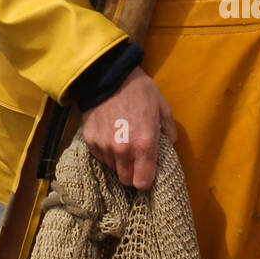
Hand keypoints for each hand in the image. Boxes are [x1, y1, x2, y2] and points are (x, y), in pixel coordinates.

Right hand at [80, 66, 176, 190]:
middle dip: (132, 173)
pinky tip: (111, 136)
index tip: (148, 172)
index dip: (147, 180)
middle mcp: (123, 150)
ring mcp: (104, 146)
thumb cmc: (140, 91)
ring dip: (119, 161)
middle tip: (136, 159)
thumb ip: (169, 132)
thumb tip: (169, 146)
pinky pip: (100, 156)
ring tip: (123, 142)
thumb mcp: (163, 109)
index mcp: (144, 144)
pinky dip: (106, 152)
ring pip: (113, 168)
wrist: (108, 75)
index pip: (143, 182)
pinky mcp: (90, 141)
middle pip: (126, 180)